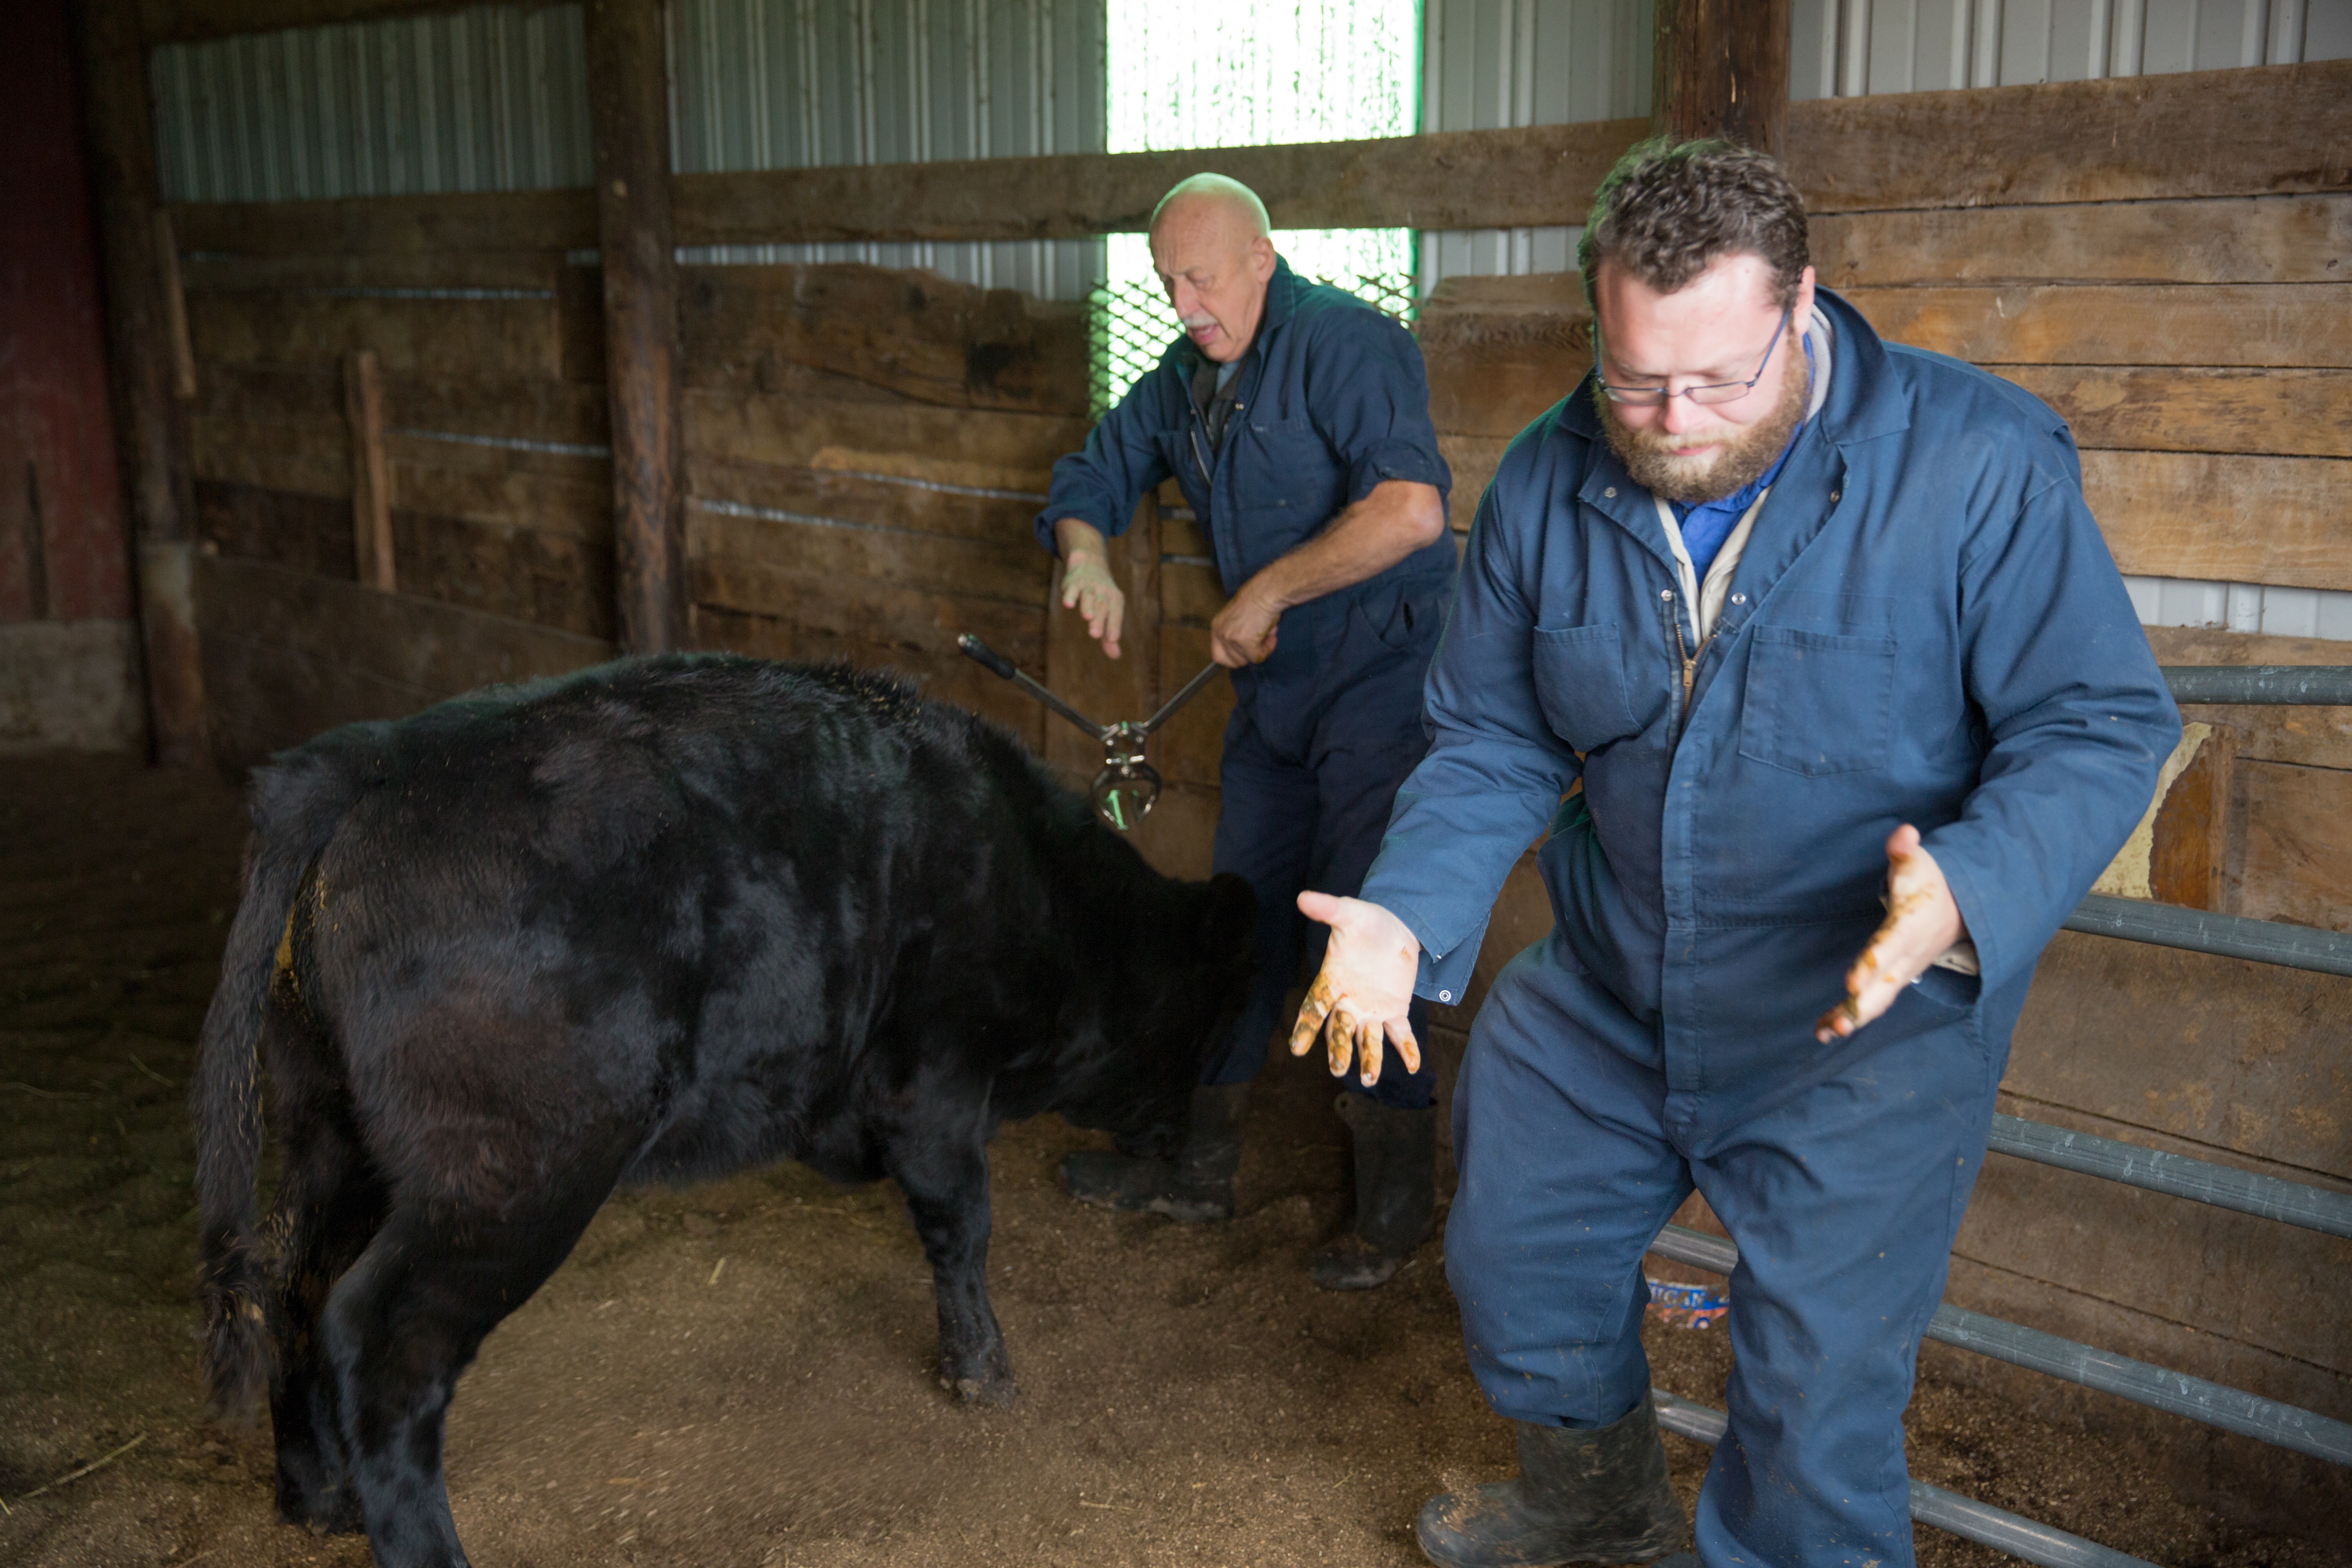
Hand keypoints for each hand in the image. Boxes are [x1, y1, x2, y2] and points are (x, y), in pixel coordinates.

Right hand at [1059, 549, 1124, 658]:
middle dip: (1099, 620)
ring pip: (1088, 596)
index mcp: (1115, 600)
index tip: (1113, 639)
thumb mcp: (1108, 612)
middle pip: (1102, 606)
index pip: (1116, 614)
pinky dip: (1070, 595)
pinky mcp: (1073, 582)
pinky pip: (1071, 589)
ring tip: (1087, 617)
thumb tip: (1115, 656)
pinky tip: (1068, 604)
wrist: (1089, 564)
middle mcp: (1103, 592)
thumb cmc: (1101, 595)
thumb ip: (1109, 635)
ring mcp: (1088, 586)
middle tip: (1095, 635)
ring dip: (1087, 606)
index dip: (1114, 626)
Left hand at [1209, 584, 1282, 667]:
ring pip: (1247, 660)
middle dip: (1248, 655)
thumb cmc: (1257, 600)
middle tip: (1259, 642)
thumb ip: (1236, 634)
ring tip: (1267, 634)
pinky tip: (1271, 635)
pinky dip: (1268, 649)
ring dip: (1260, 650)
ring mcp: (1231, 639)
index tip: (1244, 654)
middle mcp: (1220, 634)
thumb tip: (1247, 650)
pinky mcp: (1245, 643)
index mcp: (1216, 627)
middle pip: (1233, 662)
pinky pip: (1258, 657)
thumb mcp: (1238, 618)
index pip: (1217, 656)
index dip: (1233, 659)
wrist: (1266, 592)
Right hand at [1290, 893, 1422, 1085]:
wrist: (1396, 927)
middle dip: (1339, 1049)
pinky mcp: (1395, 1010)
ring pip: (1368, 1039)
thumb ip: (1328, 909)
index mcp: (1332, 980)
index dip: (1306, 1027)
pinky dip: (1407, 1049)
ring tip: (1370, 1079)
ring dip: (1369, 1059)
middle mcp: (1348, 1001)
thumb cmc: (1366, 922)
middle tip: (1338, 1069)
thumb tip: (1303, 897)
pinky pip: (1400, 1034)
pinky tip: (1414, 1066)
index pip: (1315, 1006)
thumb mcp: (1349, 913)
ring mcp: (1371, 1009)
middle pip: (1341, 1029)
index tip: (1297, 1048)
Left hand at [1816, 825, 1965, 1042]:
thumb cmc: (1930, 883)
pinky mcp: (1895, 978)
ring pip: (1879, 1000)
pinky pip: (1873, 1001)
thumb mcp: (1920, 863)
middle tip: (1839, 1026)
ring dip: (1854, 1018)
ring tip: (1826, 1033)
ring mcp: (1903, 971)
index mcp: (1911, 927)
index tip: (1851, 982)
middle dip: (1862, 1006)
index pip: (1890, 948)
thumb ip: (1906, 850)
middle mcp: (1908, 956)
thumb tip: (1904, 835)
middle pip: (1885, 986)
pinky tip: (1824, 1028)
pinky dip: (1850, 1015)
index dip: (1872, 965)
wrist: (1960, 908)